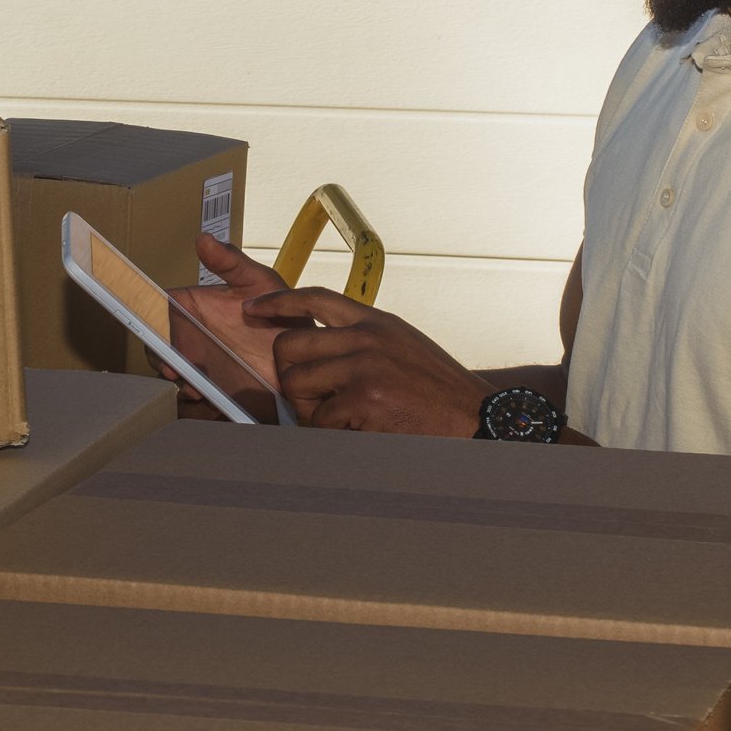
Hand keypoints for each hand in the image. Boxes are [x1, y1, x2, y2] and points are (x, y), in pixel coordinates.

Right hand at [162, 233, 304, 419]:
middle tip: (178, 373)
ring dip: (180, 384)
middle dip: (164, 363)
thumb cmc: (284, 312)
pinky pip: (195, 399)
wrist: (307, 355)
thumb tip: (202, 238)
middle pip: (161, 350)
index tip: (164, 346)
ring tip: (198, 390)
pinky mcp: (216, 390)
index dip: (155, 330)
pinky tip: (210, 400)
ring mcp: (203, 365)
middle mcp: (193, 337)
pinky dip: (197, 401)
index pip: (159, 316)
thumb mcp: (260, 282)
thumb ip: (231, 262)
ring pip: (176, 377)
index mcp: (193, 309)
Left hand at [244, 287, 490, 436]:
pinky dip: (332, 432)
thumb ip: (365, 340)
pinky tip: (357, 431)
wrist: (477, 417)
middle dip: (288, 373)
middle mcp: (367, 337)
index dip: (277, 301)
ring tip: (337, 418)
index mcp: (376, 321)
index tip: (253, 308)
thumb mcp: (403, 346)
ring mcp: (365, 367)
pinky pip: (320, 419)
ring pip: (296, 384)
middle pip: (290, 344)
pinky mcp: (365, 399)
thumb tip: (321, 346)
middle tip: (309, 395)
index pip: (315, 297)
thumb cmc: (438, 390)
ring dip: (308, 408)